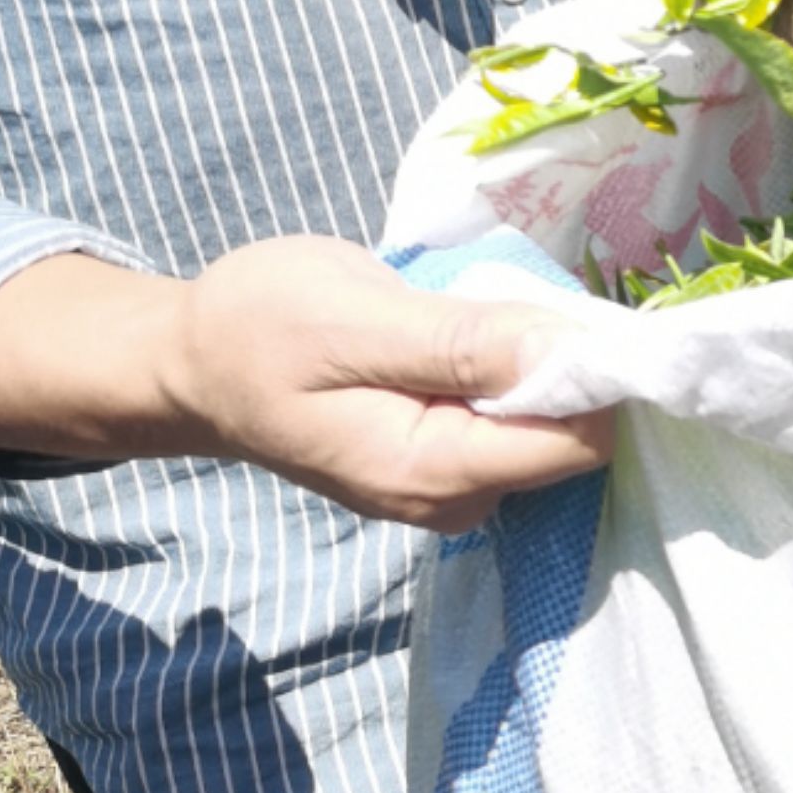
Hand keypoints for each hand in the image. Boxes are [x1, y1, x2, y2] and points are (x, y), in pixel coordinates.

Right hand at [0, 242, 612, 535]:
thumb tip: (571, 351)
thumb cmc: (261, 329)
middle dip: (568, 360)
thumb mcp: (357, 320)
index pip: (577, 442)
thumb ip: (465, 344)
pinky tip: (478, 328)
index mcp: (432, 473)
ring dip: (540, 357)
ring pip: (551, 420)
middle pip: (573, 433)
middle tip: (513, 294)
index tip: (583, 306)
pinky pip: (518, 412)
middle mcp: (453, 497)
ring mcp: (450, 483)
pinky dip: (516, 364)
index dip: (597, 371)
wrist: (194, 360)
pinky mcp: (447, 455)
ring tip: (481, 304)